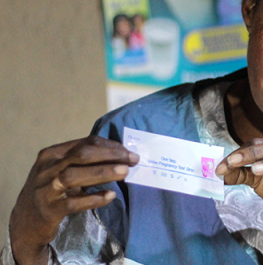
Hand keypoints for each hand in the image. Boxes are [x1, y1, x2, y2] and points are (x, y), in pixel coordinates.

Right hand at [9, 136, 138, 264]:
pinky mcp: (49, 209)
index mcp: (52, 154)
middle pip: (82, 155)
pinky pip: (73, 203)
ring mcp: (46, 189)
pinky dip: (93, 198)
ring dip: (102, 173)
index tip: (129, 152)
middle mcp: (47, 168)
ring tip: (125, 173)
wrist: (27, 219)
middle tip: (133, 160)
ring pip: (74, 176)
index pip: (86, 143)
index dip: (110, 146)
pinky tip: (110, 196)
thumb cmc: (52, 189)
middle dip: (111, 155)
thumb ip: (84, 162)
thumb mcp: (62, 170)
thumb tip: (121, 155)